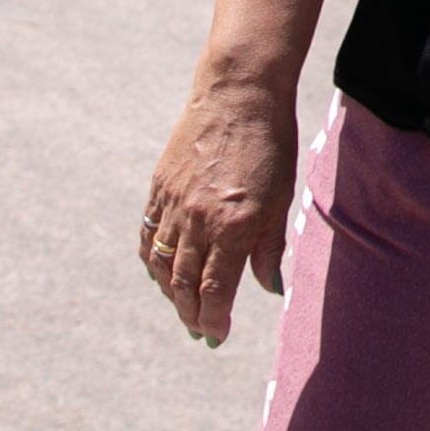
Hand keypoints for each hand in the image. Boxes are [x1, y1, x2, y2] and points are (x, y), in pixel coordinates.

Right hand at [140, 75, 294, 344]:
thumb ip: (270, 246)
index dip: (214, 318)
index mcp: (234, 225)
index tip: (217, 336)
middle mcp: (199, 220)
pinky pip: (148, 236)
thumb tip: (268, 288)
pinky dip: (151, 261)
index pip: (215, 289)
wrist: (238, 94)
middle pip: (184, 284)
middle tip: (200, 332)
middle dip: (191, 314)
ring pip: (161, 265)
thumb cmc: (270, 143)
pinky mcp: (159, 189)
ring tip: (183, 308)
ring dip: (169, 294)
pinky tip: (160, 273)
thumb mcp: (281, 197)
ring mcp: (173, 204)